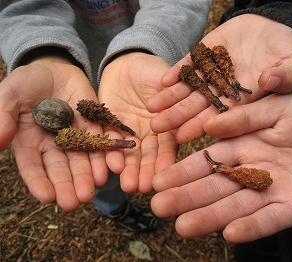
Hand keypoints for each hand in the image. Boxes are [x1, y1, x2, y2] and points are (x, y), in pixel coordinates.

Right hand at [0, 56, 107, 210]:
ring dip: (88, 176)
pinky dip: (106, 155)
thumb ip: (3, 115)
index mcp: (30, 142)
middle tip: (76, 202)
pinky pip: (101, 143)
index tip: (47, 197)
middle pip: (61, 169)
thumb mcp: (10, 94)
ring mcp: (76, 137)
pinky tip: (111, 167)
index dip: (39, 183)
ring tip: (94, 189)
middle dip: (68, 186)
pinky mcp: (94, 127)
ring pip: (83, 161)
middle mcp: (54, 145)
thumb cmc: (27, 81)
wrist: (54, 67)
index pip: (33, 167)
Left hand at [98, 52, 177, 192]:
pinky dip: (109, 153)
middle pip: (148, 155)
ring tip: (127, 185)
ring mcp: (130, 132)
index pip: (168, 146)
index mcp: (168, 124)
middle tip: (141, 188)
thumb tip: (183, 114)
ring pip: (129, 153)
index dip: (165, 162)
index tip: (162, 178)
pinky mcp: (110, 126)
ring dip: (128, 169)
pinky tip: (111, 166)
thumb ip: (174, 98)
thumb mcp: (166, 80)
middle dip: (145, 172)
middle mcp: (150, 133)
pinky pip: (109, 140)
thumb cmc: (152, 69)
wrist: (126, 62)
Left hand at [147, 14, 291, 142]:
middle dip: (176, 116)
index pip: (219, 117)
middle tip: (156, 128)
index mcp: (243, 100)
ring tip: (152, 107)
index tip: (181, 137)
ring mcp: (212, 71)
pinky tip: (164, 81)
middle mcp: (223, 90)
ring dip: (170, 98)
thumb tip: (270, 82)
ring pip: (188, 88)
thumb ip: (287, 75)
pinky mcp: (205, 53)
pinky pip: (189, 63)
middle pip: (197, 107)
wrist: (273, 26)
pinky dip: (178, 72)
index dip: (200, 127)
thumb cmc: (287, 48)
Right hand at [151, 93, 291, 242]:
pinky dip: (250, 227)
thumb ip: (244, 118)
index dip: (184, 171)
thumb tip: (208, 126)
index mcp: (243, 145)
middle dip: (187, 197)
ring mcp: (269, 191)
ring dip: (210, 217)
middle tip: (159, 208)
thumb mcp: (279, 107)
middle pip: (214, 186)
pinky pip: (268, 220)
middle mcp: (250, 171)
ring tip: (183, 227)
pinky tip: (230, 234)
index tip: (160, 180)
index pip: (207, 160)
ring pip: (235, 207)